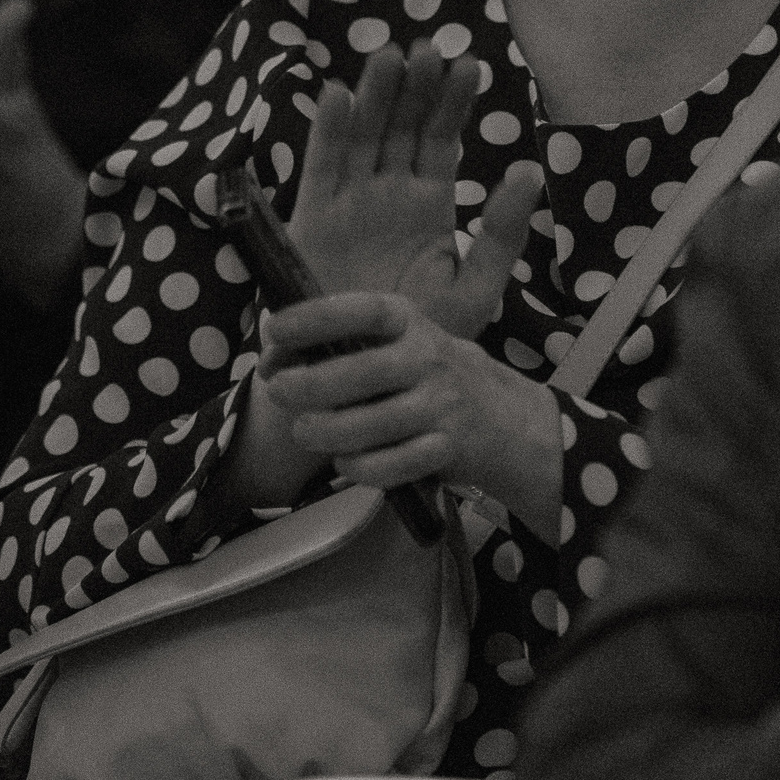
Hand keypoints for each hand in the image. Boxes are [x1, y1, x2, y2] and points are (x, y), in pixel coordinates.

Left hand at [261, 285, 553, 521]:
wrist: (507, 418)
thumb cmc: (430, 374)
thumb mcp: (399, 344)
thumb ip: (343, 347)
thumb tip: (272, 358)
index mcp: (410, 322)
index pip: (364, 311)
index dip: (317, 317)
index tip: (276, 328)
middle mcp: (428, 358)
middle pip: (363, 372)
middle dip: (312, 384)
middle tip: (279, 392)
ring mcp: (442, 406)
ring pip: (373, 424)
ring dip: (328, 431)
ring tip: (303, 432)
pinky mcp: (448, 449)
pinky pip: (394, 464)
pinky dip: (361, 468)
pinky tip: (345, 463)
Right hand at [288, 43, 535, 335]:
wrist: (362, 384)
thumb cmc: (420, 341)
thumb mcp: (476, 289)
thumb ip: (502, 232)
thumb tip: (531, 169)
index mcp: (429, 204)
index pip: (441, 139)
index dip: (452, 103)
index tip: (468, 68)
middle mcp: (387, 194)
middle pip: (401, 126)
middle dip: (414, 88)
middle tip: (428, 50)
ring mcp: (348, 203)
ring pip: (362, 136)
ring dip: (374, 96)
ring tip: (391, 57)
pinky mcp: (310, 221)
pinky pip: (319, 168)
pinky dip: (327, 132)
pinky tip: (339, 94)